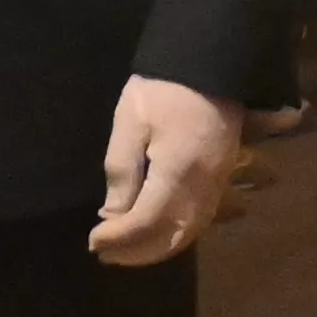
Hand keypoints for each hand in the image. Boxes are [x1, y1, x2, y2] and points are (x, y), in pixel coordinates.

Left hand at [90, 74, 240, 266]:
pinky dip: (174, 235)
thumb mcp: (131, 121)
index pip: (146, 220)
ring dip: (156, 248)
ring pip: (189, 233)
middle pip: (171, 235)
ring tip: (124, 249)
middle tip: (104, 252)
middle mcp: (204, 185)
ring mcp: (218, 183)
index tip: (93, 240)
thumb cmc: (164, 89)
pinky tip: (153, 233)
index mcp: (178, 170)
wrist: (211, 63)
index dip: (119, 237)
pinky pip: (200, 220)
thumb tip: (113, 214)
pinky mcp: (222, 178)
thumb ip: (121, 171)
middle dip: (137, 251)